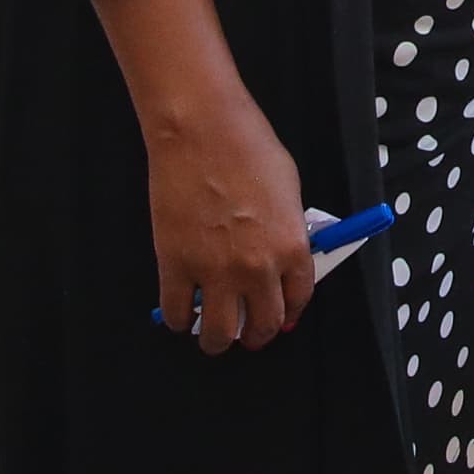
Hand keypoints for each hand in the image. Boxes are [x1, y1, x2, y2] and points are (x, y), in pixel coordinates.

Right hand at [136, 67, 317, 352]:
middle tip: (248, 336)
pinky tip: (182, 316)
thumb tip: (282, 254)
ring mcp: (214, 271)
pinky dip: (179, 320)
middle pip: (262, 325)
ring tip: (213, 338)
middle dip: (257, 336)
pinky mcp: (175, 266)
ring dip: (217, 341)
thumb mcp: (288, 190)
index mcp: (292, 248)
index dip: (288, 315)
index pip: (297, 300)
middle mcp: (258, 268)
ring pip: (219, 333)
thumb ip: (287, 229)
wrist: (201, 131)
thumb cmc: (248, 147)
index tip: (280, 320)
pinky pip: (178, 312)